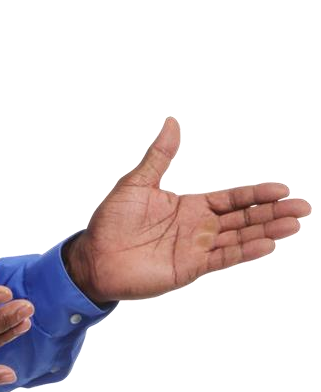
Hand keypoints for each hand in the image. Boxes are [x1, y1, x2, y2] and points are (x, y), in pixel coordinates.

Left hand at [74, 117, 311, 303]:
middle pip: (244, 218)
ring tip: (294, 225)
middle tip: (305, 208)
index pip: (233, 199)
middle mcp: (198, 228)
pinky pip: (221, 259)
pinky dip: (244, 252)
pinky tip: (266, 246)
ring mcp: (195, 249)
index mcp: (191, 206)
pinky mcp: (188, 269)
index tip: (284, 188)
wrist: (92, 257)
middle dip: (274, 212)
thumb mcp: (136, 182)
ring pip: (239, 238)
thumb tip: (173, 121)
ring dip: (267, 231)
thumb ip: (160, 156)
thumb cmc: (111, 221)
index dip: (257, 193)